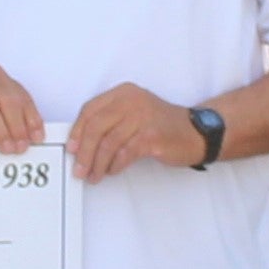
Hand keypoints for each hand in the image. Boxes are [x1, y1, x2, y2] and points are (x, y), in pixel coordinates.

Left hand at [64, 82, 207, 179]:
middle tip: (79, 169)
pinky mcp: (152, 136)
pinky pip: (125, 153)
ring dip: (98, 163)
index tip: (72, 148)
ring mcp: (143, 117)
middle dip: (84, 152)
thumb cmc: (161, 125)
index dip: (77, 131)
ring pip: (108, 143)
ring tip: (94, 175)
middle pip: (96, 127)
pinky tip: (113, 171)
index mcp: (124, 93)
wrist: (196, 132)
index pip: (90, 110)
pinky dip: (115, 165)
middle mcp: (132, 101)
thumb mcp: (134, 113)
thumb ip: (110, 121)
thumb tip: (82, 144)